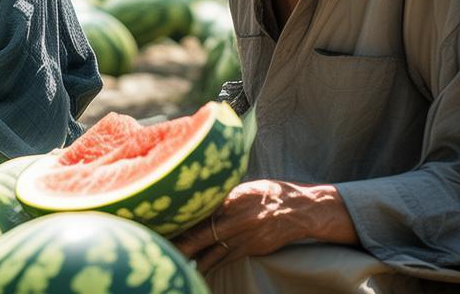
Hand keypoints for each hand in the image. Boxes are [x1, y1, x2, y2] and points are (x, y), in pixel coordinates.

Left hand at [174, 180, 357, 273]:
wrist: (300, 209)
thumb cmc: (268, 193)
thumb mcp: (242, 188)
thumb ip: (220, 197)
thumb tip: (197, 201)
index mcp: (229, 198)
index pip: (198, 210)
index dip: (179, 220)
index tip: (160, 224)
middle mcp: (234, 219)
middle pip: (199, 235)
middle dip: (179, 245)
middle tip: (159, 250)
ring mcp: (243, 237)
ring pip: (210, 253)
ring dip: (192, 260)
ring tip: (173, 264)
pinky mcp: (250, 250)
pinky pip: (224, 260)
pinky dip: (209, 266)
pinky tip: (196, 272)